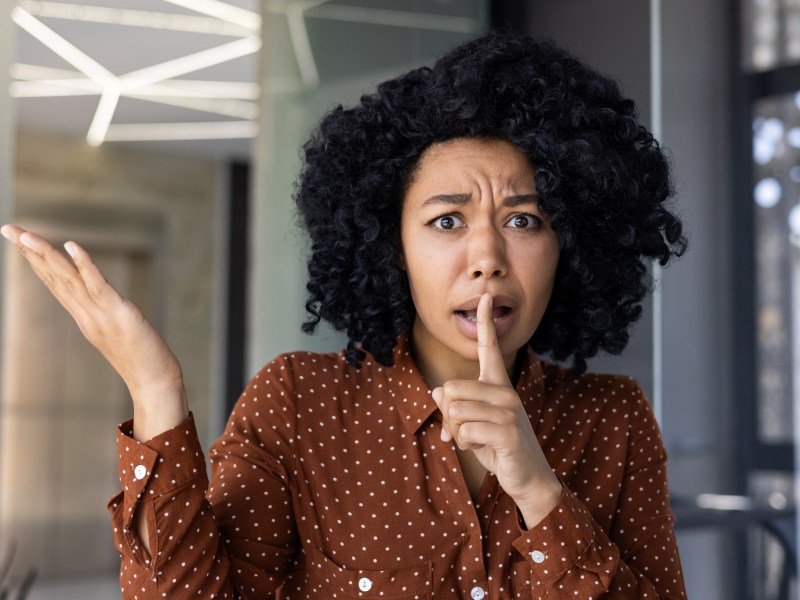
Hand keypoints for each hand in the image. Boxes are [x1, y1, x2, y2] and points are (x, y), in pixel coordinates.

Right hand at [1, 224, 187, 439]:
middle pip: (54, 278)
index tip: (20, 240)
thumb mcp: (119, 334)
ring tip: (25, 235)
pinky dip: (84, 265)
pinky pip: (98, 286)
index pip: (56, 284)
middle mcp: (86, 315)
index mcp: (85, 318)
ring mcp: (100, 315)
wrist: (155, 384)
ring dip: (46, 255)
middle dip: (30, 251)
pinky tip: (71, 246)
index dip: (37, 261)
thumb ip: (108, 317)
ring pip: (68, 280)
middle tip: (7, 228)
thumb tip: (108, 304)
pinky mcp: (119, 314)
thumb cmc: (143, 361)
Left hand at [432, 293, 561, 527]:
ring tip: (476, 440)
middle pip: (451, 388)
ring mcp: (509, 411)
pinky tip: (484, 449)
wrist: (527, 477)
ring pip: (455, 412)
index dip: (486, 322)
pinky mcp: (508, 432)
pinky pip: (466, 431)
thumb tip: (437, 392)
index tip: (486, 297)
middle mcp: (505, 391)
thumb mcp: (470, 424)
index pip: (489, 348)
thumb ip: (454, 406)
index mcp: (497, 384)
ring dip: (457, 433)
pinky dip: (466, 445)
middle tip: (465, 431)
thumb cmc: (496, 446)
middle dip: (448, 416)